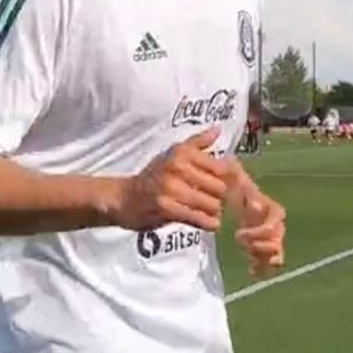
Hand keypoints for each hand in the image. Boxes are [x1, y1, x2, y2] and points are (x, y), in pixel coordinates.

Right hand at [106, 129, 229, 230]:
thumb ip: (198, 143)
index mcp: (183, 153)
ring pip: (212, 204)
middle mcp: (177, 167)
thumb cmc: (153, 176)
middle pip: (219, 187)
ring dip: (215, 211)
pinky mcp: (167, 209)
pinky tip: (208, 222)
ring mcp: (172, 188)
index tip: (225, 186)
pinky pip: (199, 218)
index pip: (221, 168)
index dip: (228, 180)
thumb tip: (218, 130)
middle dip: (222, 197)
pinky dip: (208, 223)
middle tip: (218, 202)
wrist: (125, 198)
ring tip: (211, 212)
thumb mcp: (173, 153)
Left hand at [228, 163, 285, 277]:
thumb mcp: (232, 176)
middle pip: (278, 238)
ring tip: (246, 253)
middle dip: (260, 242)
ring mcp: (270, 238)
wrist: (235, 198)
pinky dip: (263, 269)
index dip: (263, 227)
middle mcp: (274, 224)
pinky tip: (251, 271)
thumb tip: (235, 170)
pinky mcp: (263, 251)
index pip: (276, 217)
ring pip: (277, 253)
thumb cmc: (233, 186)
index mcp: (269, 207)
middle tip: (240, 239)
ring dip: (262, 255)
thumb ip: (233, 171)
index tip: (242, 229)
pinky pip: (270, 265)